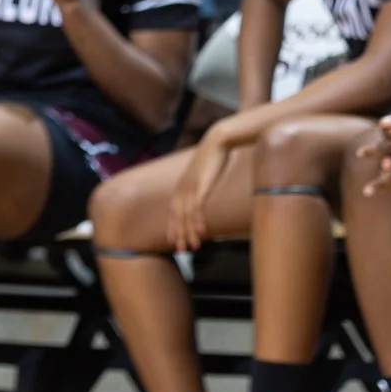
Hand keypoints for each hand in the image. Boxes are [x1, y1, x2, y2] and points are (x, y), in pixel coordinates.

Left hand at [168, 134, 231, 252]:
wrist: (218, 141)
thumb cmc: (213, 156)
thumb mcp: (203, 173)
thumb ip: (201, 184)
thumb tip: (202, 191)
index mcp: (182, 186)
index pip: (173, 211)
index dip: (172, 226)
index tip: (172, 239)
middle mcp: (182, 188)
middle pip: (177, 216)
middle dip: (178, 234)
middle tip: (180, 251)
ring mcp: (190, 187)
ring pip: (186, 215)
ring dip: (188, 232)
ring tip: (192, 247)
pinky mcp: (201, 186)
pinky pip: (197, 207)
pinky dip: (197, 221)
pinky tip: (201, 232)